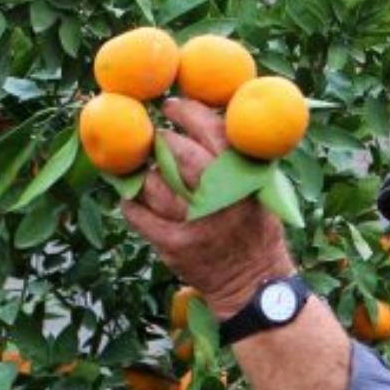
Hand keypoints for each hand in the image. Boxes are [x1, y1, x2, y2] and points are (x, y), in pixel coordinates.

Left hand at [120, 98, 295, 319]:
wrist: (253, 284)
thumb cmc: (254, 229)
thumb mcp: (259, 191)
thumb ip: (237, 159)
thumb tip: (204, 117)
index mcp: (243, 179)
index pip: (212, 132)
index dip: (187, 112)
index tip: (171, 105)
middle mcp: (219, 199)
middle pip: (179, 155)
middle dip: (161, 140)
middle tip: (154, 137)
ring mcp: (194, 223)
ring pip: (154, 184)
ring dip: (144, 173)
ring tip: (145, 170)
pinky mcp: (174, 245)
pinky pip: (140, 216)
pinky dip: (131, 203)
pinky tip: (131, 197)